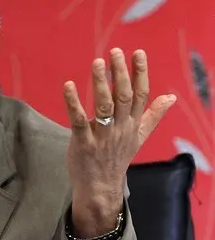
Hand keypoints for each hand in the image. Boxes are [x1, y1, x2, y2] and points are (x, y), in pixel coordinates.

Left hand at [62, 48, 175, 237]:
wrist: (101, 187)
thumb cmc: (117, 157)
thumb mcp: (138, 137)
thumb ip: (152, 116)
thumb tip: (171, 98)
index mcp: (133, 125)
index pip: (141, 95)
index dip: (140, 73)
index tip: (137, 53)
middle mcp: (120, 129)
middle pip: (124, 97)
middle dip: (121, 73)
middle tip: (115, 52)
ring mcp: (102, 136)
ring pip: (104, 106)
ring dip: (100, 83)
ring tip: (97, 63)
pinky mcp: (83, 143)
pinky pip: (78, 120)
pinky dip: (73, 102)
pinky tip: (68, 85)